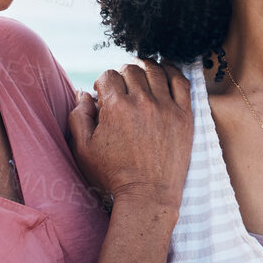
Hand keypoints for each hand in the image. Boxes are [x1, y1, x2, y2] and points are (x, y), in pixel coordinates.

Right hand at [72, 61, 192, 262]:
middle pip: (132, 70)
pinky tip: (166, 69)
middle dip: (124, 74)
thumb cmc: (113, 174)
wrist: (148, 195)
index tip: (107, 94)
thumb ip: (78, 117)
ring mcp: (166, 107)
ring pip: (155, 70)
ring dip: (146, 68)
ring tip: (142, 73)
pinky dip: (172, 70)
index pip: (109, 75)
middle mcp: (142, 102)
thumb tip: (83, 93)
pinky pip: (181, 81)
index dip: (104, 83)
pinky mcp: (184, 115)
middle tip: (124, 87)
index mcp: (115, 107)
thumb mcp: (84, 149)